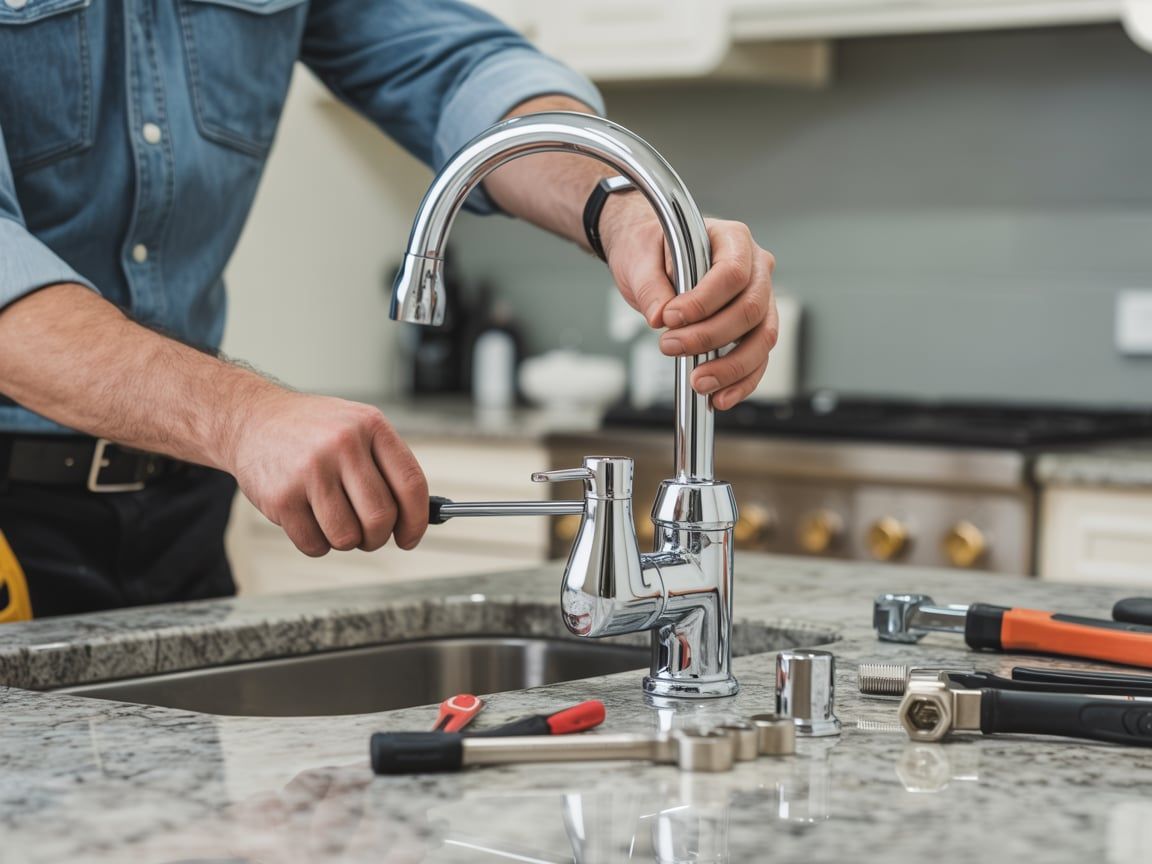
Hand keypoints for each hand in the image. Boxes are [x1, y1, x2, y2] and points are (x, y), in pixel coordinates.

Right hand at [227, 392, 427, 555]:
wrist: (252, 419)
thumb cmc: (312, 431)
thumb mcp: (357, 427)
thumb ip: (388, 466)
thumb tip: (418, 516)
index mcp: (371, 426)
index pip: (411, 484)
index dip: (417, 520)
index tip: (410, 537)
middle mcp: (343, 444)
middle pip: (380, 518)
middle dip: (378, 537)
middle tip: (369, 534)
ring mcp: (311, 470)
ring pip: (348, 537)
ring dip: (346, 540)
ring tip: (334, 520)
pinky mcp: (282, 497)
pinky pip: (315, 545)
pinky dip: (317, 543)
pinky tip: (309, 518)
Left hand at [600, 199, 777, 409]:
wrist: (651, 256)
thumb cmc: (651, 248)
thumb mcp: (639, 258)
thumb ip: (650, 285)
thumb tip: (659, 316)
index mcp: (732, 238)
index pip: (732, 273)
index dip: (704, 301)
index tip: (670, 318)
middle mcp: (755, 268)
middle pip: (751, 309)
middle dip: (710, 337)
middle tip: (670, 347)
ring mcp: (759, 299)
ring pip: (762, 338)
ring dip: (731, 367)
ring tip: (698, 383)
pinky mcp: (752, 329)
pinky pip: (757, 359)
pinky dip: (740, 382)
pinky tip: (719, 398)